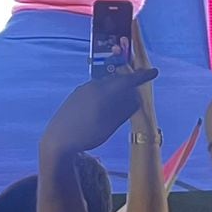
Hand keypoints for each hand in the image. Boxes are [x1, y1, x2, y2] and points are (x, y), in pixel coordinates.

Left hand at [41, 69, 157, 156]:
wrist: (56, 139)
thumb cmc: (86, 135)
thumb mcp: (109, 125)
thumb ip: (124, 110)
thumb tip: (136, 98)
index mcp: (102, 92)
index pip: (127, 80)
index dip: (142, 76)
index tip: (154, 71)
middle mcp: (92, 86)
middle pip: (116, 80)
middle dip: (129, 81)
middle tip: (141, 81)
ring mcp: (82, 89)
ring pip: (105, 84)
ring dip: (117, 87)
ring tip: (125, 94)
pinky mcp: (76, 94)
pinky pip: (96, 88)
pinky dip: (106, 92)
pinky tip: (107, 101)